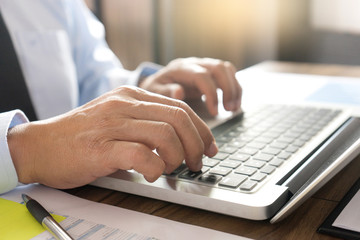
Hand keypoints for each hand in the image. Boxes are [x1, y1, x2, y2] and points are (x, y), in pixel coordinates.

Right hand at [8, 87, 217, 188]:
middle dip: (196, 144)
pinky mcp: (101, 147)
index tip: (209, 146)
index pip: (179, 107)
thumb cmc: (80, 135)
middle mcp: (124, 105)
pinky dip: (155, 167)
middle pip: (178, 118)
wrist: (40, 145)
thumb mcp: (115, 117)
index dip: (201, 129)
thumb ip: (144, 123)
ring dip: (177, 157)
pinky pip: (142, 155)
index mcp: (131, 96)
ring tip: (172, 169)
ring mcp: (112, 124)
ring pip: (165, 135)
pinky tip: (152, 173)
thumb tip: (179, 143)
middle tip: (197, 162)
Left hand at [139, 57, 241, 115]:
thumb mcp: (153, 92)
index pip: (202, 76)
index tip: (215, 112)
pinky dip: (235, 88)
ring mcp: (204, 65)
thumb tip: (179, 92)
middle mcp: (194, 63)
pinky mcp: (211, 72)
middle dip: (228, 89)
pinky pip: (228, 74)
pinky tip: (234, 104)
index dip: (211, 94)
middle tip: (229, 110)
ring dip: (234, 88)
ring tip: (234, 108)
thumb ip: (165, 92)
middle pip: (219, 68)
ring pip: (227, 69)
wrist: (156, 82)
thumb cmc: (155, 89)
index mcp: (180, 68)